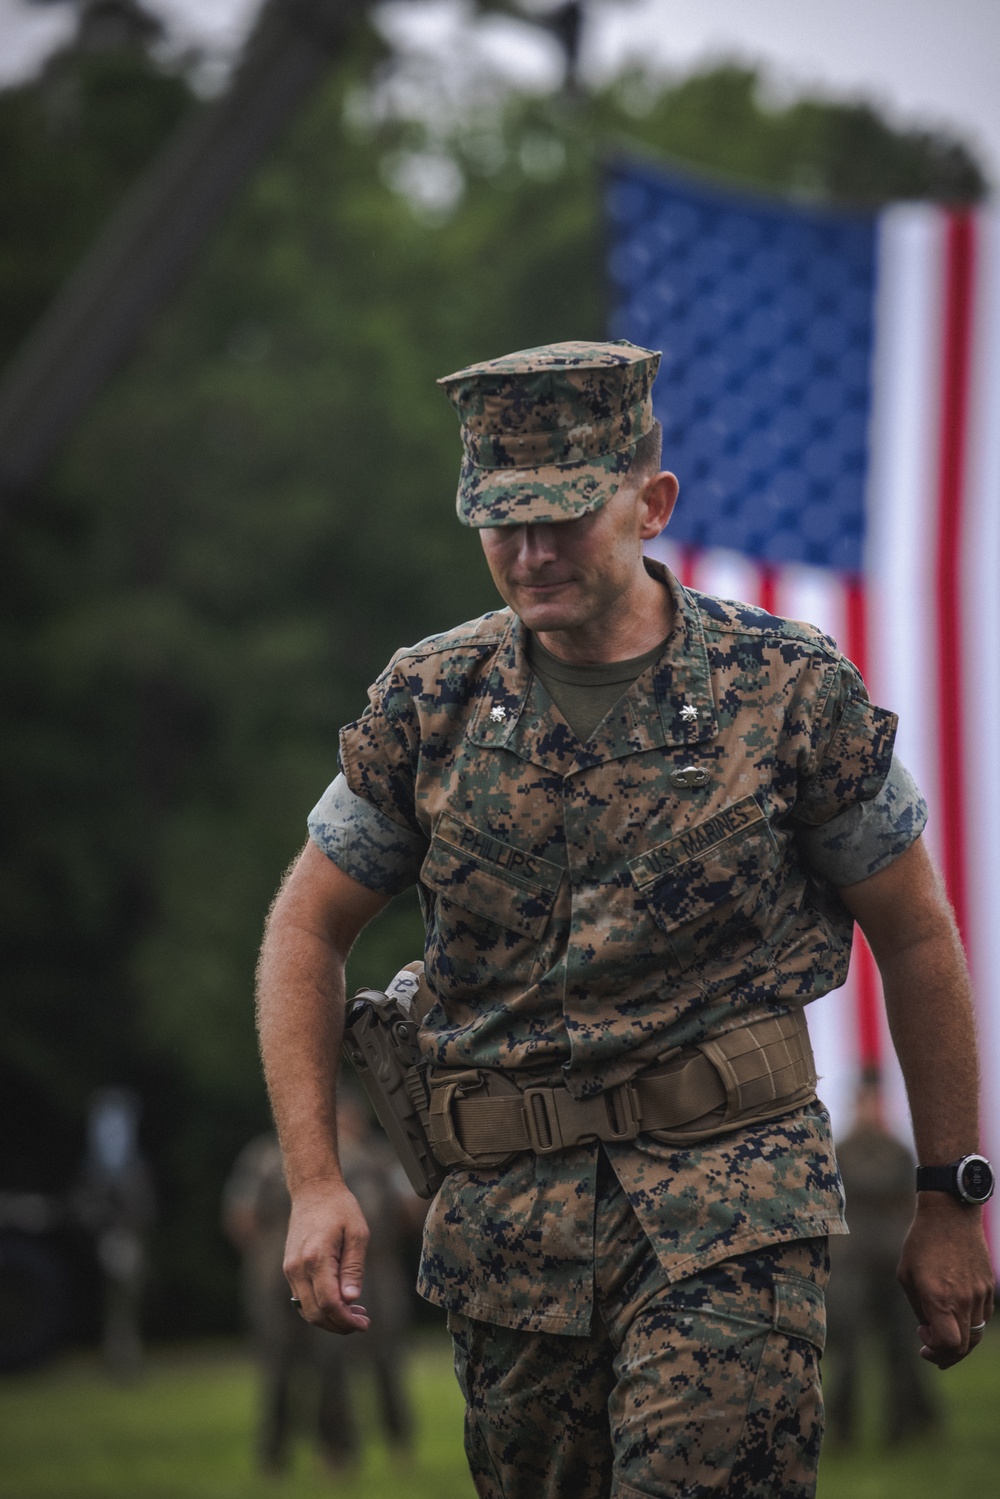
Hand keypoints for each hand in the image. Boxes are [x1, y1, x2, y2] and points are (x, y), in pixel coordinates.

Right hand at [283, 1176, 370, 1334]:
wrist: (313, 1190)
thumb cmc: (340, 1208)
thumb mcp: (358, 1233)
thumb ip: (354, 1268)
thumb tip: (351, 1300)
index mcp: (316, 1258)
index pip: (329, 1303)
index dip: (347, 1320)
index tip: (365, 1324)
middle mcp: (298, 1267)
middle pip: (315, 1313)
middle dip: (339, 1325)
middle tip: (362, 1322)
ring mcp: (290, 1269)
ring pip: (306, 1310)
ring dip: (329, 1319)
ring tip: (353, 1314)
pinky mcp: (289, 1268)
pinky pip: (301, 1299)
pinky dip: (318, 1308)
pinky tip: (338, 1303)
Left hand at [897, 1196, 993, 1367]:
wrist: (951, 1214)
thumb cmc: (922, 1242)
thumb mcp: (907, 1275)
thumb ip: (919, 1307)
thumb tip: (929, 1329)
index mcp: (940, 1298)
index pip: (948, 1343)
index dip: (935, 1348)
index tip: (921, 1333)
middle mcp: (964, 1300)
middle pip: (964, 1346)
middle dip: (945, 1354)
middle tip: (929, 1351)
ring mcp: (980, 1294)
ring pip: (976, 1334)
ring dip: (959, 1342)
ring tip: (942, 1339)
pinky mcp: (988, 1287)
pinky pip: (982, 1317)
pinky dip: (969, 1325)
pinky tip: (955, 1318)